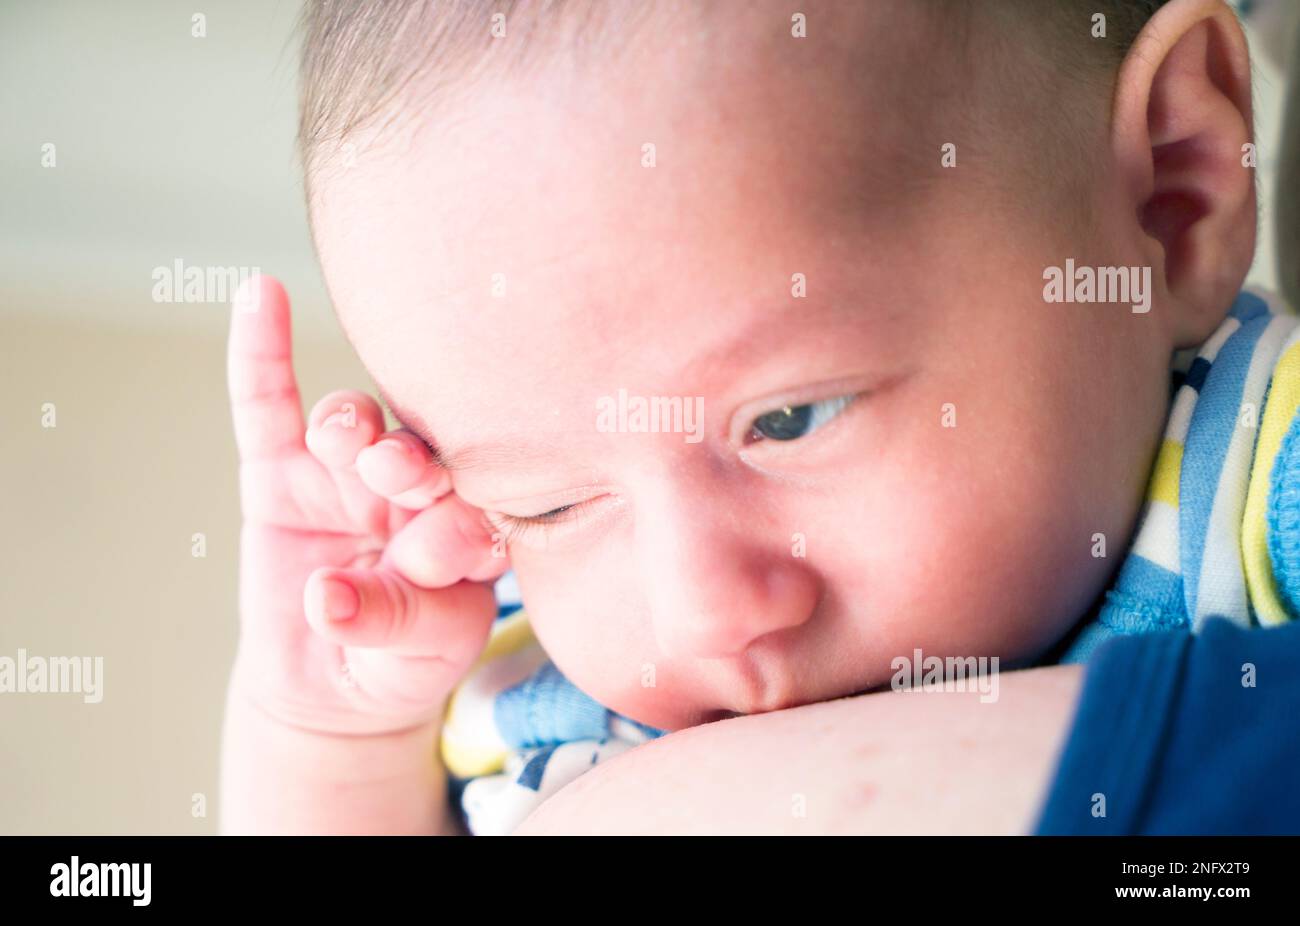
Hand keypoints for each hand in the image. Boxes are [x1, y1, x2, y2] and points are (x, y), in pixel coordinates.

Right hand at [225, 275, 507, 735]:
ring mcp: (345, 472)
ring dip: (351, 423)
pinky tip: (258, 294)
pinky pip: (267, 405)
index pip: (475, 501)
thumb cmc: (399, 662)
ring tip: (348, 441)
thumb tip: (325, 599)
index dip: (463, 514)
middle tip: (396, 471)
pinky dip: (260, 350)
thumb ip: (388, 621)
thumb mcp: (413, 655)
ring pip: (352, 424)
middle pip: (417, 448)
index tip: (452, 539)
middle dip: (408, 458)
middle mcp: (413, 484)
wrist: (332, 682)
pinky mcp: (280, 471)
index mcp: (468, 520)